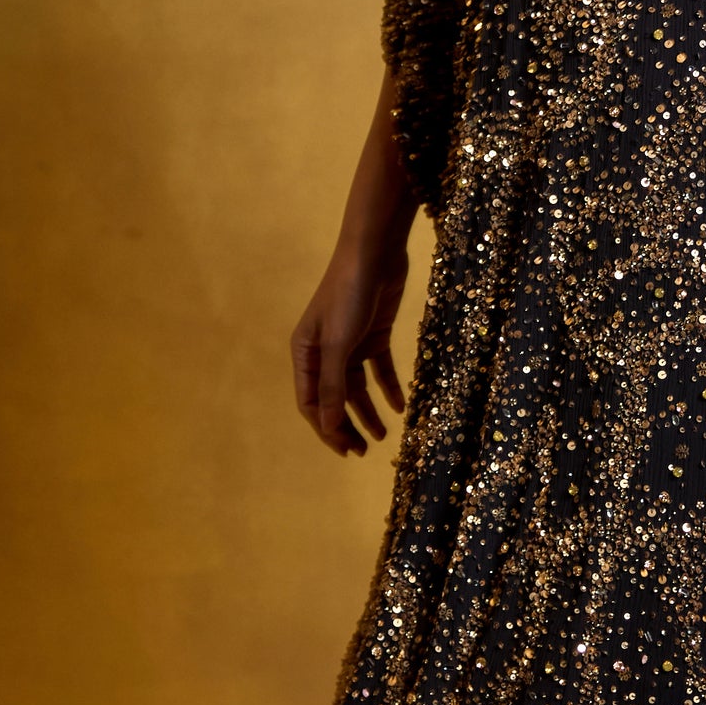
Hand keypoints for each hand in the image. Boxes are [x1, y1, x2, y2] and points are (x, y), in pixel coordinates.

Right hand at [291, 240, 409, 455]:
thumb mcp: (339, 344)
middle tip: (363, 451)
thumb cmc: (348, 295)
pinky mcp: (375, 333)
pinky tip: (400, 406)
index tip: (346, 450)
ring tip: (383, 436)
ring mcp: (350, 342)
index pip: (310, 402)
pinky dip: (389, 387)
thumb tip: (327, 426)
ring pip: (357, 387)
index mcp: (305, 352)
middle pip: (333, 398)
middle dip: (347, 425)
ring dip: (368, 411)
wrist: (375, 252)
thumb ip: (332, 386)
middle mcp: (324, 350)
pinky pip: (380, 369)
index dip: (326, 428)